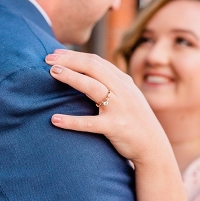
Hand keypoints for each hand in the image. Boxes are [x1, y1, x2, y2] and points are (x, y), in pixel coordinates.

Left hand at [45, 49, 170, 165]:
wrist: (153, 147)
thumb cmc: (133, 120)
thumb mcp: (125, 96)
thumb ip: (109, 83)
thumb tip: (83, 71)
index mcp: (122, 81)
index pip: (95, 61)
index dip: (73, 55)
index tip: (54, 53)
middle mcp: (122, 91)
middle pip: (93, 68)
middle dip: (69, 60)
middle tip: (47, 59)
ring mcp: (119, 108)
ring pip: (92, 88)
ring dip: (71, 77)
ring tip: (52, 72)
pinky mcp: (115, 127)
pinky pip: (90, 123)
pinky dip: (71, 121)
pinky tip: (54, 119)